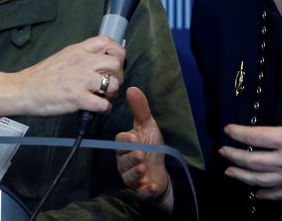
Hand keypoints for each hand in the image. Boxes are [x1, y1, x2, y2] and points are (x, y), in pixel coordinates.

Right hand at [17, 35, 125, 115]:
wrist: (21, 90)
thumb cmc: (40, 77)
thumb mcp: (63, 56)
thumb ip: (81, 55)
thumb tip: (99, 59)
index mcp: (78, 50)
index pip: (107, 41)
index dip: (117, 52)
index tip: (116, 62)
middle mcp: (82, 62)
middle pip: (116, 63)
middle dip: (118, 76)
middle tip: (110, 83)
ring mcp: (80, 80)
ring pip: (113, 84)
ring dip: (113, 93)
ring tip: (104, 97)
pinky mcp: (77, 98)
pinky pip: (103, 104)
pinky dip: (104, 109)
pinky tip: (97, 108)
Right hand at [115, 86, 172, 212]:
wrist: (161, 172)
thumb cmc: (151, 147)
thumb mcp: (147, 126)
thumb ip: (140, 109)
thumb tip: (132, 88)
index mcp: (125, 147)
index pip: (120, 142)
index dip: (126, 141)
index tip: (134, 138)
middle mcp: (125, 163)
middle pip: (123, 160)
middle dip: (131, 157)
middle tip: (140, 154)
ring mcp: (133, 178)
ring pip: (129, 176)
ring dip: (136, 172)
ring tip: (144, 167)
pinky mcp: (142, 191)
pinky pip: (141, 192)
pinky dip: (146, 190)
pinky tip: (151, 186)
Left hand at [219, 66, 281, 199]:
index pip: (255, 137)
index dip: (238, 133)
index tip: (227, 130)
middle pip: (252, 161)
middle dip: (233, 156)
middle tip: (222, 151)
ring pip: (260, 180)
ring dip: (242, 176)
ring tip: (229, 172)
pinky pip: (279, 195)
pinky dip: (264, 195)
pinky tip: (255, 193)